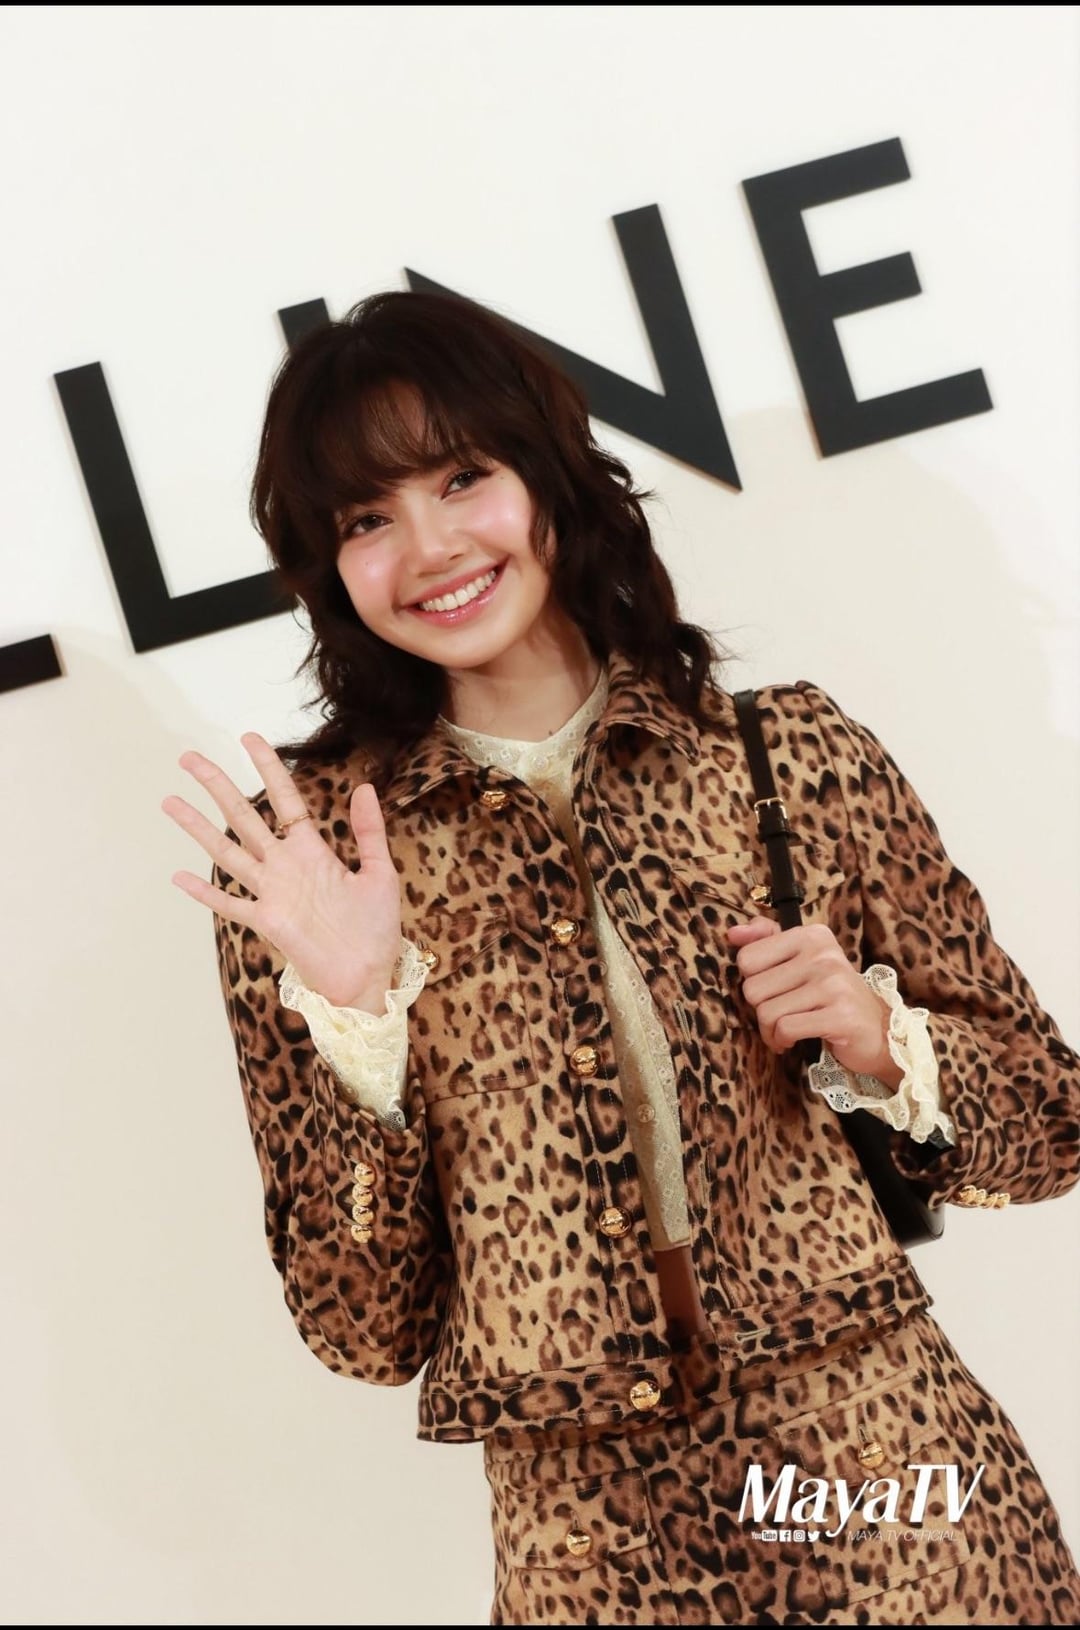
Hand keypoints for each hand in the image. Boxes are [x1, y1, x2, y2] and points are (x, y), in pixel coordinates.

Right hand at [162, 733, 401, 1009]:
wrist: (369, 974)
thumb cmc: (376, 928)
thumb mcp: (380, 872)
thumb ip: (369, 831)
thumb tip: (364, 786)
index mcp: (312, 850)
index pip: (284, 799)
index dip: (268, 768)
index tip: (248, 738)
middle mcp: (285, 866)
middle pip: (244, 816)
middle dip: (217, 785)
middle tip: (190, 757)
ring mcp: (272, 893)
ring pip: (227, 852)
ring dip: (198, 828)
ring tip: (170, 801)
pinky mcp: (267, 922)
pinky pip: (230, 904)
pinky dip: (205, 892)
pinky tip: (179, 876)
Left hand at [725, 917, 900, 1085]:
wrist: (879, 1030)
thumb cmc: (832, 995)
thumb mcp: (802, 960)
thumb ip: (767, 940)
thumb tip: (733, 933)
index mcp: (811, 936)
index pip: (748, 958)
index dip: (753, 981)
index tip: (773, 990)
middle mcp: (823, 954)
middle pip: (753, 988)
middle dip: (760, 1010)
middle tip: (779, 1015)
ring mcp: (834, 985)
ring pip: (766, 1012)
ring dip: (769, 1031)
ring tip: (784, 1031)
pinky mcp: (840, 1016)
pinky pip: (785, 1029)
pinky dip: (781, 1041)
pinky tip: (791, 1042)